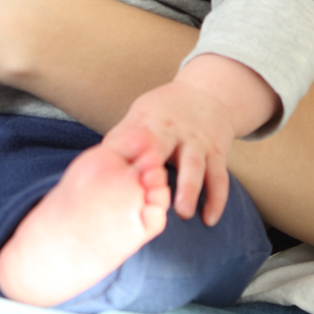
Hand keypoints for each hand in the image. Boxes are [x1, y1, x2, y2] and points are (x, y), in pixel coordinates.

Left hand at [101, 80, 243, 225]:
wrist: (207, 93)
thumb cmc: (163, 112)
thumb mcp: (140, 115)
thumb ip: (122, 139)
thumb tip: (94, 164)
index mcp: (151, 122)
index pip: (137, 140)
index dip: (130, 157)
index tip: (120, 181)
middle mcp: (176, 130)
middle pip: (167, 150)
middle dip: (159, 173)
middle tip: (151, 198)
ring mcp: (198, 142)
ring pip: (196, 165)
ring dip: (190, 188)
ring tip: (183, 212)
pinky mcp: (217, 153)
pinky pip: (220, 177)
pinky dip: (217, 199)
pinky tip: (209, 220)